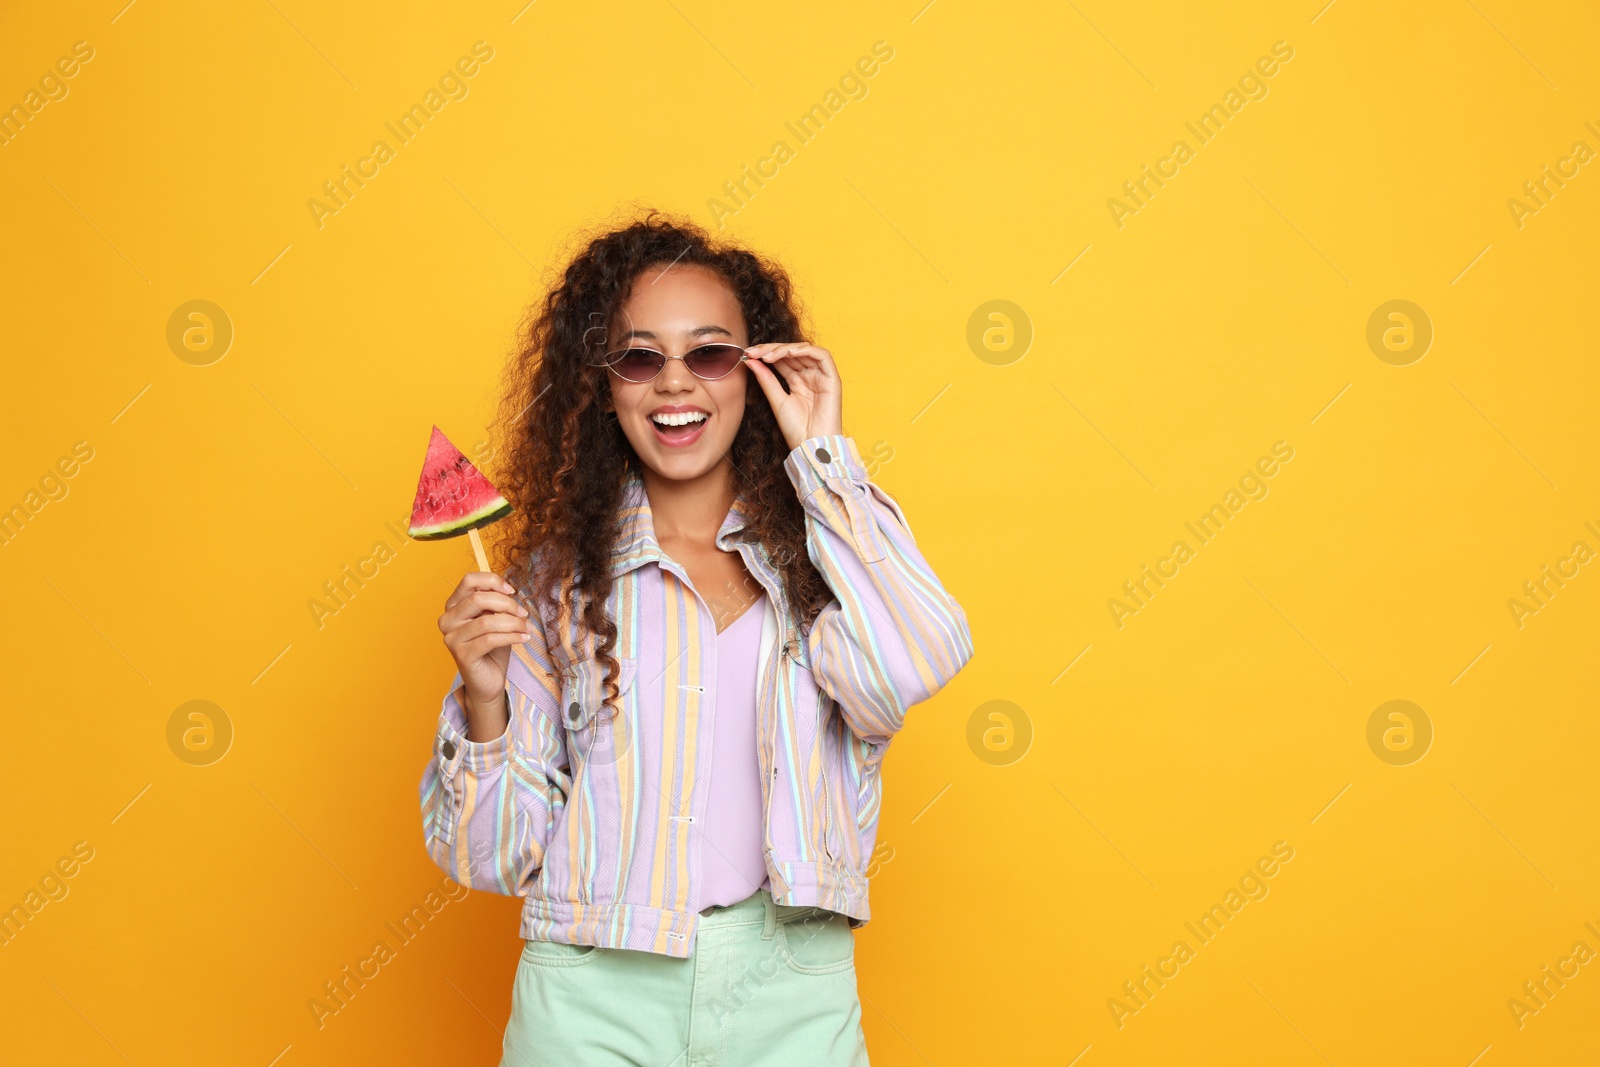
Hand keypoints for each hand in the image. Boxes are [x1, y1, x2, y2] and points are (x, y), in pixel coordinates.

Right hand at [439, 572, 531, 737]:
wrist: (488, 680)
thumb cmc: (492, 647)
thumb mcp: (495, 619)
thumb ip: (496, 603)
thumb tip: (508, 592)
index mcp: (453, 606)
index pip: (469, 581)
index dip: (492, 581)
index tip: (512, 591)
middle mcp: (447, 620)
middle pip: (478, 598)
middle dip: (507, 604)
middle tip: (523, 613)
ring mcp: (451, 638)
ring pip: (487, 621)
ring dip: (514, 623)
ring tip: (527, 628)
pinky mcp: (462, 655)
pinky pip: (490, 639)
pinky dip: (512, 636)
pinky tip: (524, 638)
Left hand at [744, 342, 843, 450]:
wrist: (811, 446)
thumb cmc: (796, 429)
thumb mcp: (776, 400)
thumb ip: (766, 379)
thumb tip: (751, 360)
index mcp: (797, 381)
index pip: (782, 359)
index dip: (766, 353)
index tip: (748, 354)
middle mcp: (810, 376)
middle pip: (792, 352)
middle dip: (772, 349)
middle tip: (754, 352)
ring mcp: (822, 377)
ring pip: (805, 350)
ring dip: (785, 348)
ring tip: (768, 355)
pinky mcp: (833, 379)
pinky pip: (822, 356)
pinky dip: (805, 350)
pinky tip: (788, 353)